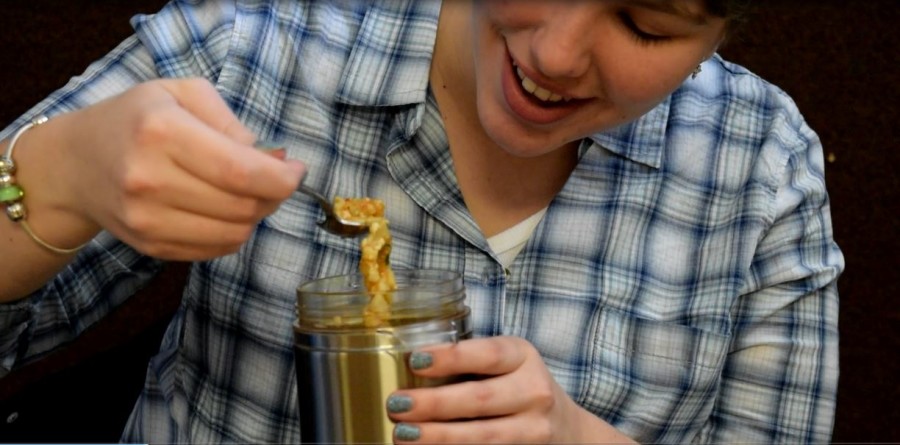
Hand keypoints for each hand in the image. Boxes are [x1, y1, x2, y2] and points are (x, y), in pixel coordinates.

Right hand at [51, 78, 304, 258]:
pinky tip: (226, 210)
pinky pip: (215, 250)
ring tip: (250, 193)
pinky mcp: (150, 245)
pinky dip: (234, 233)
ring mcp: (147, 218)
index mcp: (161, 131)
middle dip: (274, 194)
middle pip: (242, 205)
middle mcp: (150, 179)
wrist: (76, 164)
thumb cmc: (137, 119)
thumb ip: (230, 121)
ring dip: (256, 215)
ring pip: (234, 233)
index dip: (281, 177)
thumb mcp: (181, 94)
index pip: (240, 169)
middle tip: (276, 179)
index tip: (296, 170)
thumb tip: (273, 158)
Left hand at [385, 336, 635, 443]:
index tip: (414, 361)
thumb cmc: (518, 387)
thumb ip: (470, 361)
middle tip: (396, 404)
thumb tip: (408, 367)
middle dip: (433, 403)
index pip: (487, 354)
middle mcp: (534, 392)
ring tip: (402, 434)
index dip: (450, 358)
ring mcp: (534, 430)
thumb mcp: (506, 363)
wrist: (566, 429)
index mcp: (523, 357)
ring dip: (438, 437)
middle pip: (480, 398)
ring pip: (483, 436)